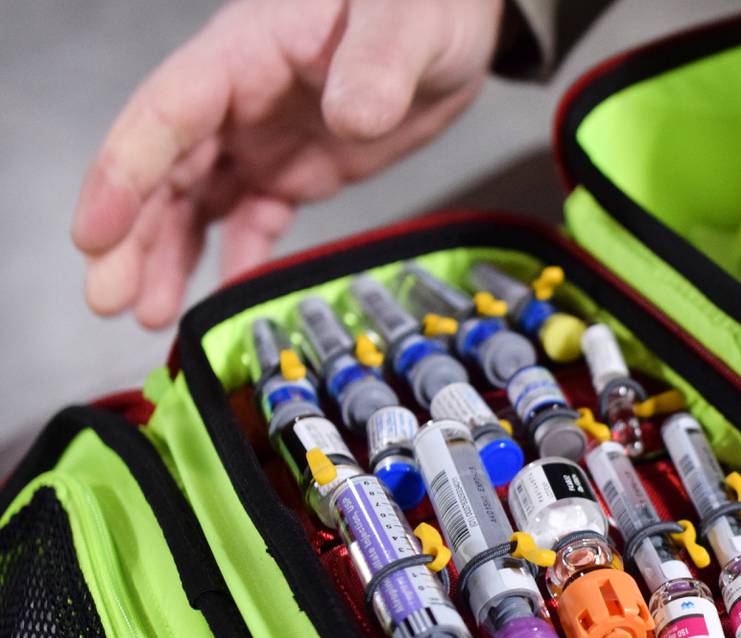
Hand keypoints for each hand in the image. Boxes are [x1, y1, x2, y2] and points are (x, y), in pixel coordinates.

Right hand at [72, 0, 502, 327]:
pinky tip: (225, 297)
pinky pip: (252, 219)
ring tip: (151, 313)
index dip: (124, 174)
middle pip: (165, 170)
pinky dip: (237, 258)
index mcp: (246, 53)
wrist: (455, 20)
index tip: (95, 233)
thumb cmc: (423, 0)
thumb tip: (351, 117)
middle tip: (108, 299)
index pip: (166, 114)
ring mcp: (262, 137)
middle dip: (132, 236)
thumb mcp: (405, 21)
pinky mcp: (295, 169)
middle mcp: (238, 99)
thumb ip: (378, 65)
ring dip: (169, 256)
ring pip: (197, 201)